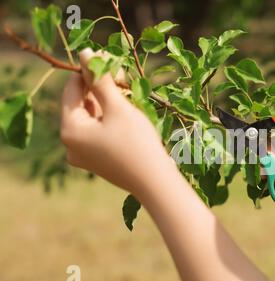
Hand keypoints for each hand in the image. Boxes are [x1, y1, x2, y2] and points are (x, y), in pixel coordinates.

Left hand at [60, 48, 169, 193]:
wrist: (155, 182)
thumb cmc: (137, 143)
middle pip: (81, 105)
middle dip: (101, 88)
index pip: (72, 90)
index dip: (89, 72)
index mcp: (70, 130)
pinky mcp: (97, 161)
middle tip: (124, 77)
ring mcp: (83, 155)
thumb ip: (100, 80)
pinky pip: (98, 133)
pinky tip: (127, 115)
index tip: (110, 61)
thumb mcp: (118, 108)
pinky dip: (109, 120)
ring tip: (128, 94)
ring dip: (107, 103)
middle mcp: (71, 144)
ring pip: (91, 118)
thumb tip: (84, 54)